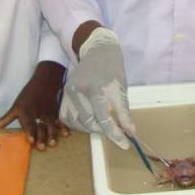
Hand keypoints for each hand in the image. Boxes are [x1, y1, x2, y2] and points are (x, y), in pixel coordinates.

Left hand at [0, 62, 69, 149]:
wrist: (43, 83)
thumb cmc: (26, 97)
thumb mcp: (14, 107)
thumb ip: (4, 120)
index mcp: (26, 112)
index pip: (28, 124)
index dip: (30, 132)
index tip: (31, 140)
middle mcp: (37, 113)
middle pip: (39, 127)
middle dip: (41, 137)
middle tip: (41, 147)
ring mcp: (47, 113)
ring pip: (50, 125)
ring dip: (52, 135)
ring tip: (53, 143)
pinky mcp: (55, 113)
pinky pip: (60, 120)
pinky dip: (63, 127)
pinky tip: (66, 134)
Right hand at [59, 27, 134, 148]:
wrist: (98, 50)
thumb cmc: (113, 69)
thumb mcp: (121, 89)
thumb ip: (124, 112)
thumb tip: (130, 132)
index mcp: (97, 88)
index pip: (104, 119)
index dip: (115, 134)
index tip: (124, 144)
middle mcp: (80, 90)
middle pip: (89, 122)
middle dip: (102, 130)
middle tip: (114, 130)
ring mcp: (69, 91)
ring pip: (76, 122)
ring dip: (89, 128)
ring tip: (101, 123)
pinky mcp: (64, 92)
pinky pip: (66, 116)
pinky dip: (77, 123)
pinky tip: (87, 121)